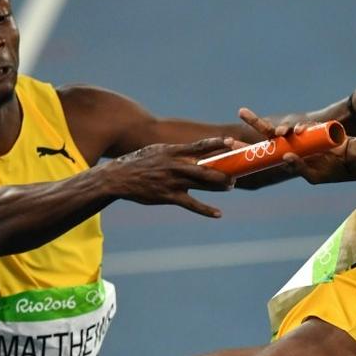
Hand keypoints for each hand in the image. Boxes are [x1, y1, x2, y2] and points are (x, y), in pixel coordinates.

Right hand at [110, 137, 234, 216]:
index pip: (199, 146)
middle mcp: (176, 165)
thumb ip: (174, 152)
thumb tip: (190, 150)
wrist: (118, 177)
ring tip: (230, 186)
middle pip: (206, 167)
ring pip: (202, 184)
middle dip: (223, 169)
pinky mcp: (169, 196)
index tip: (230, 141)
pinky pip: (192, 204)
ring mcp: (173, 181)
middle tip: (236, 171)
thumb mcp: (156, 151)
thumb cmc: (138, 163)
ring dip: (219, 186)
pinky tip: (218, 213)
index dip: (216, 143)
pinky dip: (206, 210)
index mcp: (173, 152)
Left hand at [237, 107, 345, 183]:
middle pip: (266, 132)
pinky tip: (300, 132)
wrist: (353, 160)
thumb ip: (299, 168)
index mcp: (284, 157)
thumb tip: (285, 158)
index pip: (260, 153)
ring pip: (282, 126)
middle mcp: (289, 145)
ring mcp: (299, 136)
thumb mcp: (314, 176)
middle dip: (254, 121)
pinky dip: (300, 129)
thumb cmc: (332, 170)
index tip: (227, 142)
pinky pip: (302, 127)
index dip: (244, 148)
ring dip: (282, 126)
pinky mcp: (311, 129)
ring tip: (276, 131)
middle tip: (241, 111)